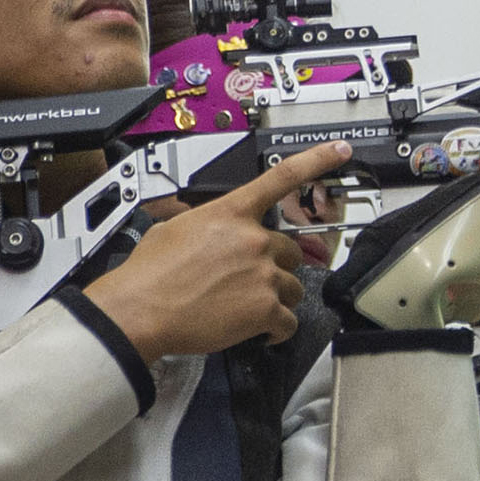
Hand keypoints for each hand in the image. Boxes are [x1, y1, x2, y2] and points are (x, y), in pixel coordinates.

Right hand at [85, 143, 348, 361]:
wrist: (139, 310)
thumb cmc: (149, 274)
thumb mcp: (171, 229)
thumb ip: (203, 223)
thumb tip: (205, 227)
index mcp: (230, 213)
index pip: (281, 177)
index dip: (317, 160)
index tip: (340, 150)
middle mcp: (254, 239)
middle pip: (289, 251)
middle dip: (273, 266)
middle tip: (246, 280)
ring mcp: (264, 273)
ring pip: (293, 287)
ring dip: (275, 298)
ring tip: (242, 306)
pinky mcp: (267, 308)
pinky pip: (289, 321)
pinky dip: (276, 330)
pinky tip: (257, 330)